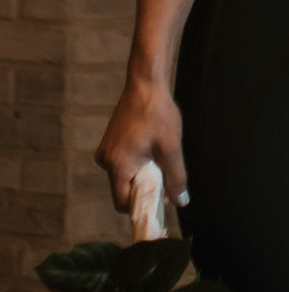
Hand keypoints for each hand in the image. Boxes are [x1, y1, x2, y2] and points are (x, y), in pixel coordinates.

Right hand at [97, 76, 188, 217]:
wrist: (145, 85)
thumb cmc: (157, 114)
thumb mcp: (171, 148)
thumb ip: (175, 177)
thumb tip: (181, 202)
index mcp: (117, 165)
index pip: (123, 203)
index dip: (143, 206)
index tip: (161, 203)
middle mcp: (105, 161)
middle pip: (123, 190)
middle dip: (145, 190)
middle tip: (166, 180)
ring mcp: (105, 151)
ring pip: (124, 177)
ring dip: (142, 176)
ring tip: (160, 159)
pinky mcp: (109, 144)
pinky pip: (122, 164)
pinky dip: (137, 165)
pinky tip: (152, 150)